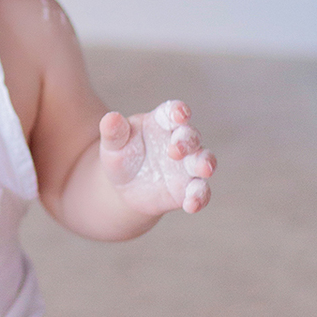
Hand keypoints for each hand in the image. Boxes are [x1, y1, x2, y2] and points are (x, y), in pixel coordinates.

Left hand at [98, 100, 215, 215]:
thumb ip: (113, 132)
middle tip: (175, 150)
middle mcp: (180, 142)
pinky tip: (192, 204)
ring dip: (205, 164)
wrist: (124, 188)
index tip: (179, 115)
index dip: (179, 111)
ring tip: (203, 170)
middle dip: (187, 141)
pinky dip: (199, 197)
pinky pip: (200, 192)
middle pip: (191, 136)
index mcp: (162, 123)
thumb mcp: (113, 144)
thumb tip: (110, 118)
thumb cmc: (122, 156)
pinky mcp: (188, 189)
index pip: (174, 111)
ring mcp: (187, 166)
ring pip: (204, 161)